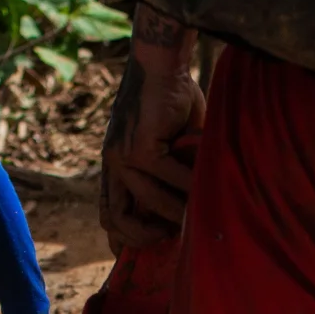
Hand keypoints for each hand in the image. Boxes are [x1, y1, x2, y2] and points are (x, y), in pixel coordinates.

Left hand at [101, 2, 203, 248]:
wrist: (162, 62)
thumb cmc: (170, 100)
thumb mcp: (168, 144)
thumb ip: (172, 172)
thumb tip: (193, 206)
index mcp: (114, 165)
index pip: (109, 214)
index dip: (124, 240)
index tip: (150, 251)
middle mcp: (111, 164)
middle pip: (115, 221)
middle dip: (145, 238)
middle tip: (175, 236)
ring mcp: (121, 156)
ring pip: (147, 205)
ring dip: (177, 213)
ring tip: (198, 212)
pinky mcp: (139, 147)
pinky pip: (168, 179)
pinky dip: (189, 186)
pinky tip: (205, 184)